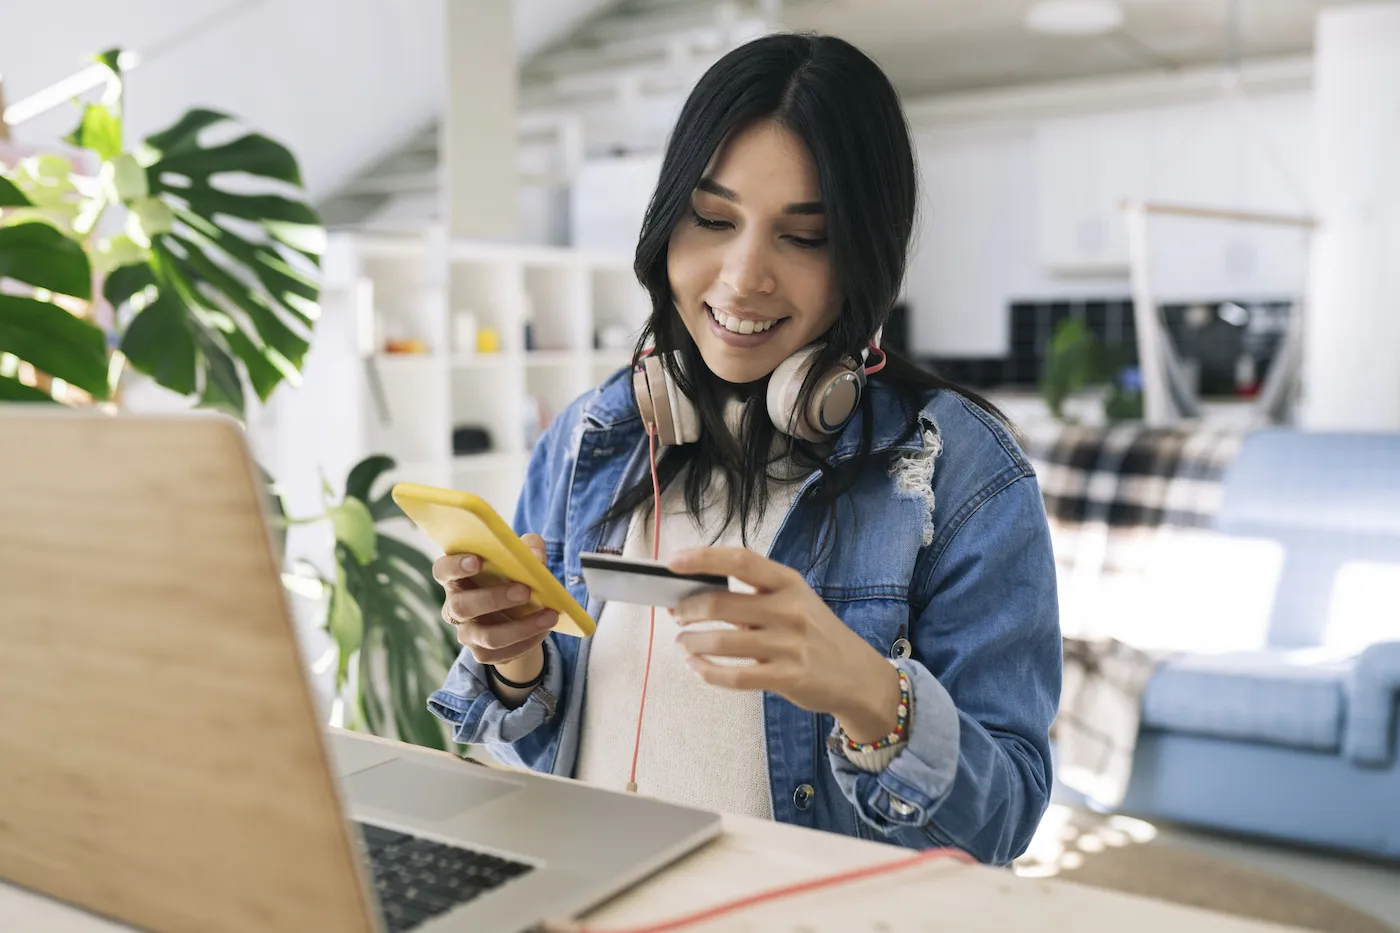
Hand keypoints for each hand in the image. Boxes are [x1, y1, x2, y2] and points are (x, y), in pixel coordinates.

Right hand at [432, 533, 556, 669]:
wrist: (519, 615)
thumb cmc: (514, 577)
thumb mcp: (523, 558)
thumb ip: (529, 548)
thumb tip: (535, 555)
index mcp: (456, 577)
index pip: (443, 570)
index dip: (455, 566)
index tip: (477, 561)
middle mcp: (454, 606)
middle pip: (462, 606)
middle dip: (494, 598)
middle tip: (524, 591)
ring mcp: (466, 632)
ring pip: (487, 636)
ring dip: (520, 627)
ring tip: (548, 615)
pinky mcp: (481, 653)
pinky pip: (502, 653)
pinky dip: (527, 642)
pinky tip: (544, 630)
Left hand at [669, 548, 902, 743]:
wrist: (858, 677)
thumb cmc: (816, 635)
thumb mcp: (795, 603)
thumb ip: (752, 597)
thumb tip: (694, 594)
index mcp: (788, 583)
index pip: (740, 560)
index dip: (702, 558)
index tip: (672, 563)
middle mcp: (789, 610)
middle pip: (720, 603)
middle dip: (686, 609)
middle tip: (676, 614)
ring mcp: (789, 645)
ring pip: (721, 642)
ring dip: (691, 643)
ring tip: (683, 643)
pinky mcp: (787, 678)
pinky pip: (733, 676)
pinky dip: (705, 672)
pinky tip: (696, 667)